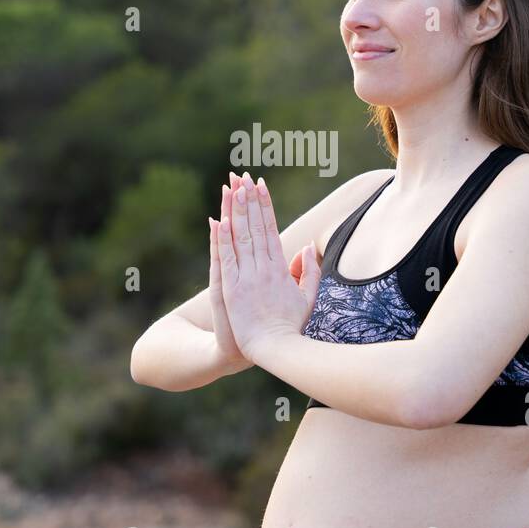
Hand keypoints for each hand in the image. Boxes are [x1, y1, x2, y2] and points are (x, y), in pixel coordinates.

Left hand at [212, 171, 320, 360]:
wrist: (276, 350)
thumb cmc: (290, 327)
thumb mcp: (307, 298)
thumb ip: (310, 272)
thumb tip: (307, 247)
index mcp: (280, 269)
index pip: (270, 229)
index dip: (265, 206)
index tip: (260, 186)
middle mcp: (264, 268)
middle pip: (255, 227)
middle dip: (249, 200)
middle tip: (243, 176)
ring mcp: (247, 278)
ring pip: (240, 238)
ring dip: (236, 212)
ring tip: (232, 188)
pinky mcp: (232, 289)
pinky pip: (226, 259)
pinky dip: (222, 240)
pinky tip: (219, 220)